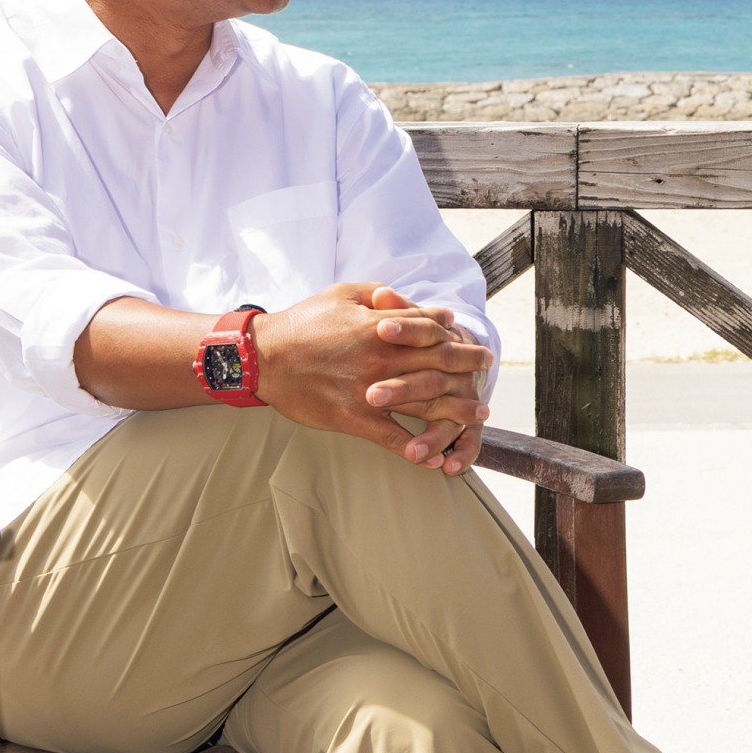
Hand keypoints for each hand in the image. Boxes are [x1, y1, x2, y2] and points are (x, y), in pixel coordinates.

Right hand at [252, 284, 491, 471]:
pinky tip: (434, 458)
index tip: (475, 346)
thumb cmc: (303, 322)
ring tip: (479, 416)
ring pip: (425, 404)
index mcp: (381, 327)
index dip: (459, 340)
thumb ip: (384, 297)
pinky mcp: (354, 418)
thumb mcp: (344, 294)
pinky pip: (393, 438)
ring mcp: (370, 391)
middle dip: (469, 371)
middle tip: (488, 375)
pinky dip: (416, 449)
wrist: (264, 357)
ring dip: (457, 412)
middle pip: (439, 367)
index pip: (433, 332)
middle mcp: (382, 359)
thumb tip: (416, 304)